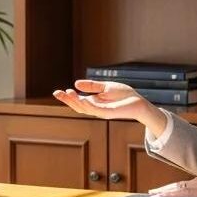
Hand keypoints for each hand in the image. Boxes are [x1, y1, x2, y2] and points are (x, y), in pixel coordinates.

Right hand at [52, 80, 168, 136]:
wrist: (139, 102)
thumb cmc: (124, 95)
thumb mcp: (106, 87)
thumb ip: (92, 86)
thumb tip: (76, 83)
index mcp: (94, 103)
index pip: (78, 101)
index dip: (68, 97)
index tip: (57, 92)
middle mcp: (96, 109)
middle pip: (78, 106)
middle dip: (67, 100)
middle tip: (57, 93)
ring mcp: (101, 112)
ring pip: (85, 108)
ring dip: (76, 101)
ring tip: (68, 93)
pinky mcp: (109, 113)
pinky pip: (96, 110)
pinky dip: (88, 105)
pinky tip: (82, 99)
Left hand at [149, 174, 196, 196]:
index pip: (183, 186)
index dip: (172, 189)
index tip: (163, 192)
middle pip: (177, 186)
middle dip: (164, 190)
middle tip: (152, 193)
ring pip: (177, 188)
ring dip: (165, 192)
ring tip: (154, 195)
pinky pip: (183, 193)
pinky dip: (172, 194)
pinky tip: (164, 195)